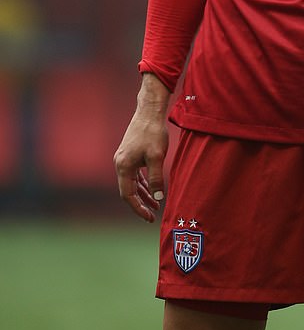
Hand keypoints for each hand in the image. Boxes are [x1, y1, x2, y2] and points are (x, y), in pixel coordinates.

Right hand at [113, 73, 169, 221]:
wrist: (149, 111)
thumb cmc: (153, 132)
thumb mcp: (157, 156)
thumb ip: (156, 178)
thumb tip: (158, 197)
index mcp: (123, 166)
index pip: (128, 195)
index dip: (138, 208)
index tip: (149, 217)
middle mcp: (119, 163)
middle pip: (128, 190)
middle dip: (140, 203)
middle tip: (152, 215)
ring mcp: (123, 158)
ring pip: (132, 182)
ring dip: (142, 194)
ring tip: (155, 205)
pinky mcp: (129, 153)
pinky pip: (134, 174)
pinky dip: (143, 183)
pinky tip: (152, 188)